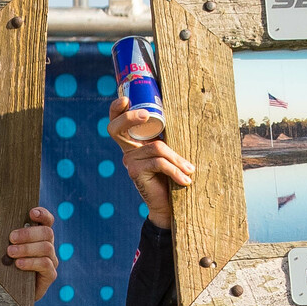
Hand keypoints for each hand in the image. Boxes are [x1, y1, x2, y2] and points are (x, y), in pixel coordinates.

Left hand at [5, 206, 58, 303]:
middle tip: (11, 238)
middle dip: (28, 233)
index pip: (47, 221)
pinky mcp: (50, 275)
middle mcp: (48, 246)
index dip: (42, 214)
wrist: (12, 293)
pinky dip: (31, 262)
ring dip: (27, 248)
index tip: (31, 212)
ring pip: (46, 247)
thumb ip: (6, 239)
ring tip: (10, 252)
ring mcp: (51, 260)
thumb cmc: (6, 267)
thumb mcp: (5, 251)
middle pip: (47, 232)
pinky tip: (19, 264)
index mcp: (39, 236)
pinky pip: (45, 264)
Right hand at [107, 93, 193, 230]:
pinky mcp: (136, 172)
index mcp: (133, 143)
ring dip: (177, 159)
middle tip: (146, 114)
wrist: (167, 206)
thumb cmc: (171, 176)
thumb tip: (181, 112)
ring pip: (156, 147)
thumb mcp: (168, 152)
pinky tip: (185, 180)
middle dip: (130, 117)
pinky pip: (159, 162)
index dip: (117, 110)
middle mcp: (127, 151)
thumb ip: (165, 138)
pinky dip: (175, 170)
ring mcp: (129, 162)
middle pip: (118, 128)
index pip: (117, 123)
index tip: (126, 99)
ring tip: (190, 170)